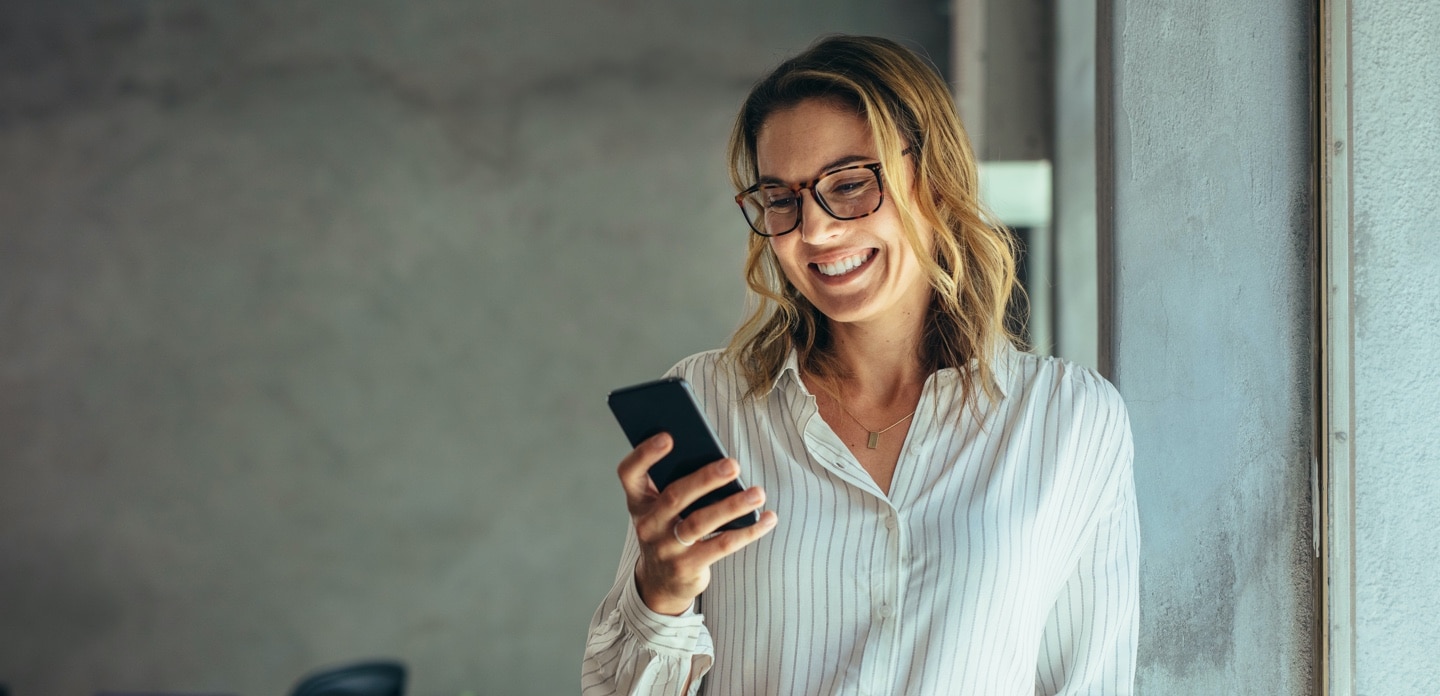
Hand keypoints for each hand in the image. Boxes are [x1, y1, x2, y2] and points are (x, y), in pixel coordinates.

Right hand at [617, 432, 777, 615]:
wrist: (660, 582)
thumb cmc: (670, 529)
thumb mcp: (663, 508)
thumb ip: (679, 483)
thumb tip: (721, 462)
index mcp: (639, 500)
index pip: (629, 473)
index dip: (644, 454)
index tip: (668, 436)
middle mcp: (647, 524)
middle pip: (675, 496)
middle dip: (706, 478)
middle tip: (734, 464)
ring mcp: (665, 548)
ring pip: (700, 523)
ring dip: (732, 506)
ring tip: (758, 493)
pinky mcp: (687, 568)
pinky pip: (721, 546)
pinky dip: (748, 531)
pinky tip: (768, 518)